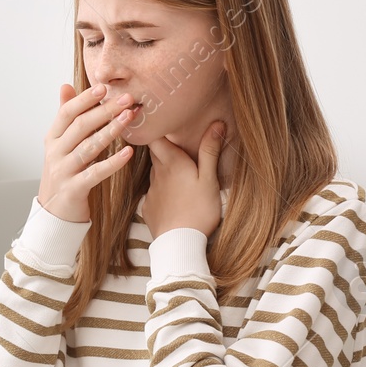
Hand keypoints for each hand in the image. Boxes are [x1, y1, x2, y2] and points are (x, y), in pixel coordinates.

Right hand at [37, 82, 136, 222]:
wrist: (54, 214)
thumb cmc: (63, 175)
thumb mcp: (59, 145)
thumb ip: (65, 117)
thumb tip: (66, 86)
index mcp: (52, 139)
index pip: (66, 113)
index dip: (84, 99)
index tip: (104, 87)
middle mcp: (55, 153)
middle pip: (80, 126)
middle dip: (104, 110)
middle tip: (127, 98)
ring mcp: (63, 171)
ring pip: (89, 147)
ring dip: (111, 130)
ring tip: (130, 117)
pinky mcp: (74, 189)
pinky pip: (95, 173)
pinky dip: (113, 162)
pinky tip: (128, 153)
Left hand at [138, 121, 226, 240]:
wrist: (178, 243)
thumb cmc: (198, 209)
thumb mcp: (209, 179)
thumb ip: (210, 151)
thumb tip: (216, 123)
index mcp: (171, 162)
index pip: (154, 136)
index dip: (157, 129)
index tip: (165, 124)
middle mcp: (156, 173)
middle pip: (155, 153)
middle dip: (164, 147)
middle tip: (180, 145)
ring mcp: (151, 190)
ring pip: (155, 172)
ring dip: (164, 168)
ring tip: (179, 171)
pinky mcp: (149, 206)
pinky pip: (154, 192)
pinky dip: (162, 190)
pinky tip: (173, 196)